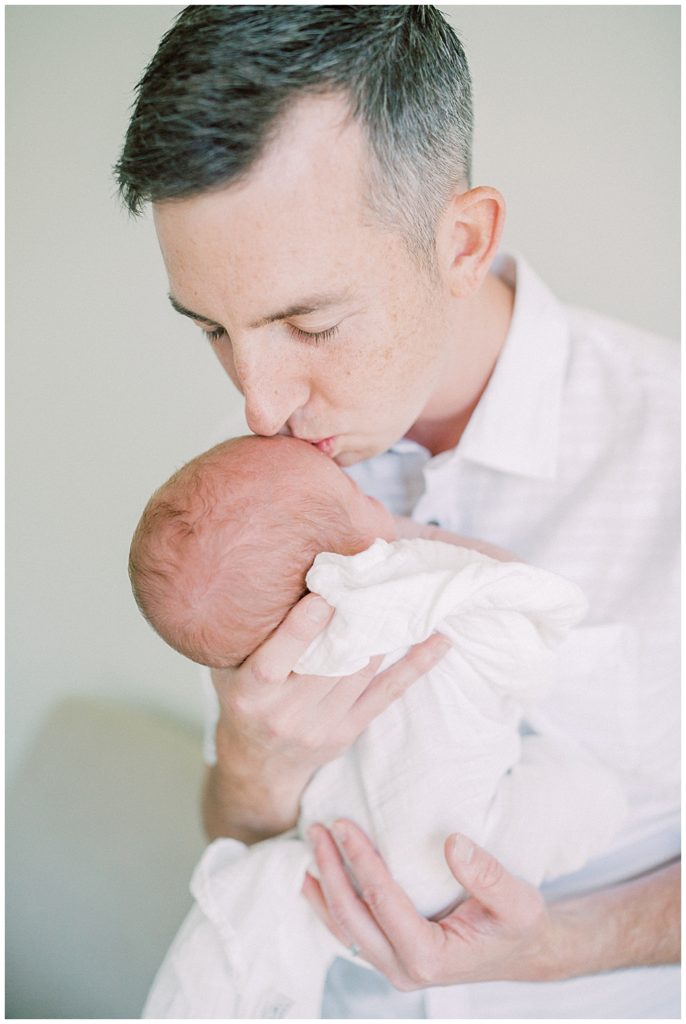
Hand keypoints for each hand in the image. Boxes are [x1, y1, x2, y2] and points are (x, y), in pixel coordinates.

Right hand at [205, 596, 450, 840]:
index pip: (273, 662)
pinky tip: (439, 640)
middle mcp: (286, 713)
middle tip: (373, 579)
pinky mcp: (349, 730)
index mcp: (251, 695)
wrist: (258, 766)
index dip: (299, 630)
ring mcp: (321, 725)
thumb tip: (274, 576)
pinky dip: (415, 664)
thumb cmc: (243, 701)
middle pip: (327, 663)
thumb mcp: (229, 670)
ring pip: (361, 669)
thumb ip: (247, 635)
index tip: (321, 597)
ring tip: (399, 593)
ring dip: (382, 629)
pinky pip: (388, 692)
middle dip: (350, 620)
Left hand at [302, 819, 553, 989]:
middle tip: (317, 828)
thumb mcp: (519, 901)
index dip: (359, 860)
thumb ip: (487, 875)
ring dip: (324, 886)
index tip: (343, 824)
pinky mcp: (390, 957)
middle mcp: (405, 969)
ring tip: (310, 846)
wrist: (522, 952)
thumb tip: (452, 842)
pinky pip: (351, 932)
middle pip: (353, 916)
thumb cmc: (519, 926)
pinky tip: (313, 881)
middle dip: (330, 869)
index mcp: (431, 957)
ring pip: (344, 928)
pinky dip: (329, 905)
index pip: (382, 900)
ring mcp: (394, 967)